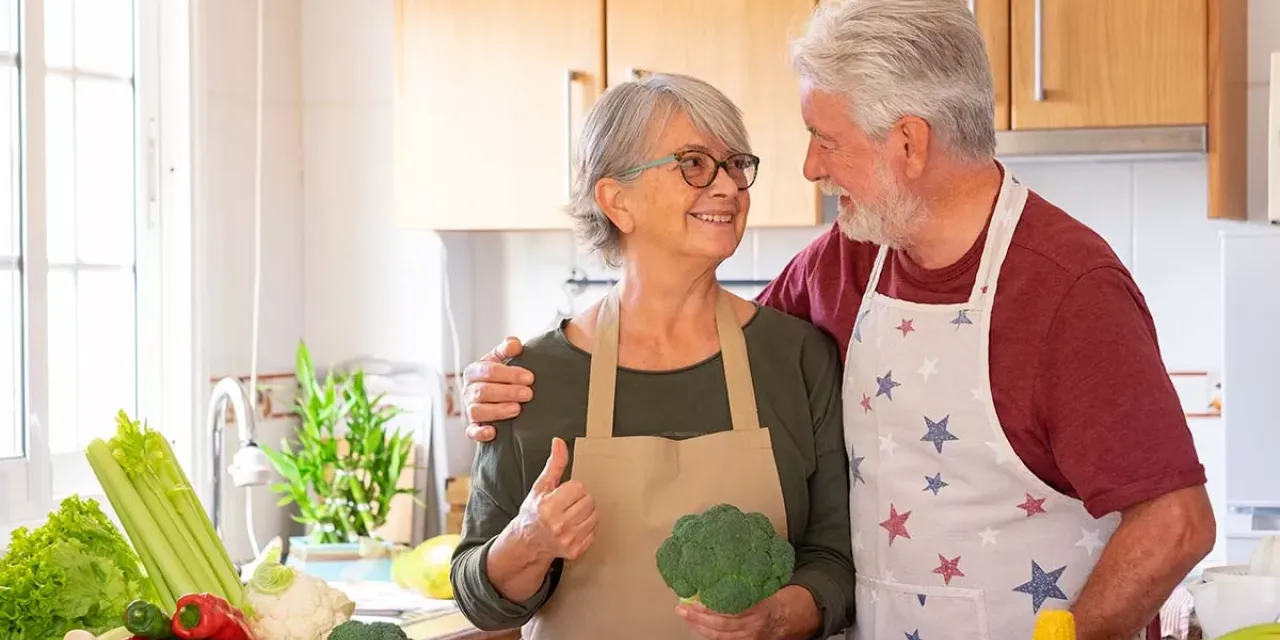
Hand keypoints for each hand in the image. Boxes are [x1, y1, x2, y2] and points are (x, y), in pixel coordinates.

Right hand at [462, 336, 534, 441]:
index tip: (529, 377)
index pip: (487, 371)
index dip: (509, 374)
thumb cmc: (500, 375)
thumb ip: (507, 349)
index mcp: (474, 372)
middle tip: (528, 393)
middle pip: (482, 392)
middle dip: (507, 392)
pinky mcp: (473, 427)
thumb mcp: (503, 358)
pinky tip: (494, 431)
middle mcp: (468, 391)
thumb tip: (514, 344)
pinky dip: (480, 433)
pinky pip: (471, 432)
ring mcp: (470, 409)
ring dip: (497, 411)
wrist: (498, 392)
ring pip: (476, 412)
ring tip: (517, 409)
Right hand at [511, 437, 596, 562]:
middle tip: (567, 505)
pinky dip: (586, 528)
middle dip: (580, 500)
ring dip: (586, 513)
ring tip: (571, 515)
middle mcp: (559, 525)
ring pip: (594, 516)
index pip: (579, 488)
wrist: (527, 542)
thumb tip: (559, 443)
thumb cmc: (533, 512)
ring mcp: (568, 540)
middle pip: (589, 501)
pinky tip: (573, 527)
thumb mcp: (541, 486)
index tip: (562, 495)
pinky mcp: (575, 550)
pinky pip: (593, 532)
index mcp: (548, 507)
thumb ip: (554, 464)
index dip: (572, 488)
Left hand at [677, 586, 814, 639]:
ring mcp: (750, 636)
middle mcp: (754, 626)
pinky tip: (697, 623)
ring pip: (720, 635)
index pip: (733, 611)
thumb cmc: (782, 597)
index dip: (713, 608)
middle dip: (700, 617)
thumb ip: (752, 581)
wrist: (798, 618)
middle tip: (683, 607)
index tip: (698, 600)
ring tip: (685, 613)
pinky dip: (709, 631)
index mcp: (763, 609)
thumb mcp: (771, 585)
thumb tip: (729, 561)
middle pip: (722, 625)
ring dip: (700, 625)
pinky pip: (724, 639)